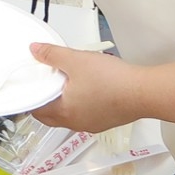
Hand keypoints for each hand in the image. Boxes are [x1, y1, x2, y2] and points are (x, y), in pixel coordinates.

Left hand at [25, 43, 142, 133]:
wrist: (145, 92)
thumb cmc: (110, 80)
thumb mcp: (75, 60)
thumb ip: (52, 55)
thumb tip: (34, 50)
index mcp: (63, 113)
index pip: (36, 110)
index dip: (30, 96)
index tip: (30, 83)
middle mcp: (76, 123)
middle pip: (51, 115)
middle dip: (45, 100)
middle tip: (45, 81)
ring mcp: (93, 124)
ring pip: (69, 114)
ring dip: (64, 101)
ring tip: (66, 81)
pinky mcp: (107, 121)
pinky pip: (86, 113)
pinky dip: (81, 103)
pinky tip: (88, 87)